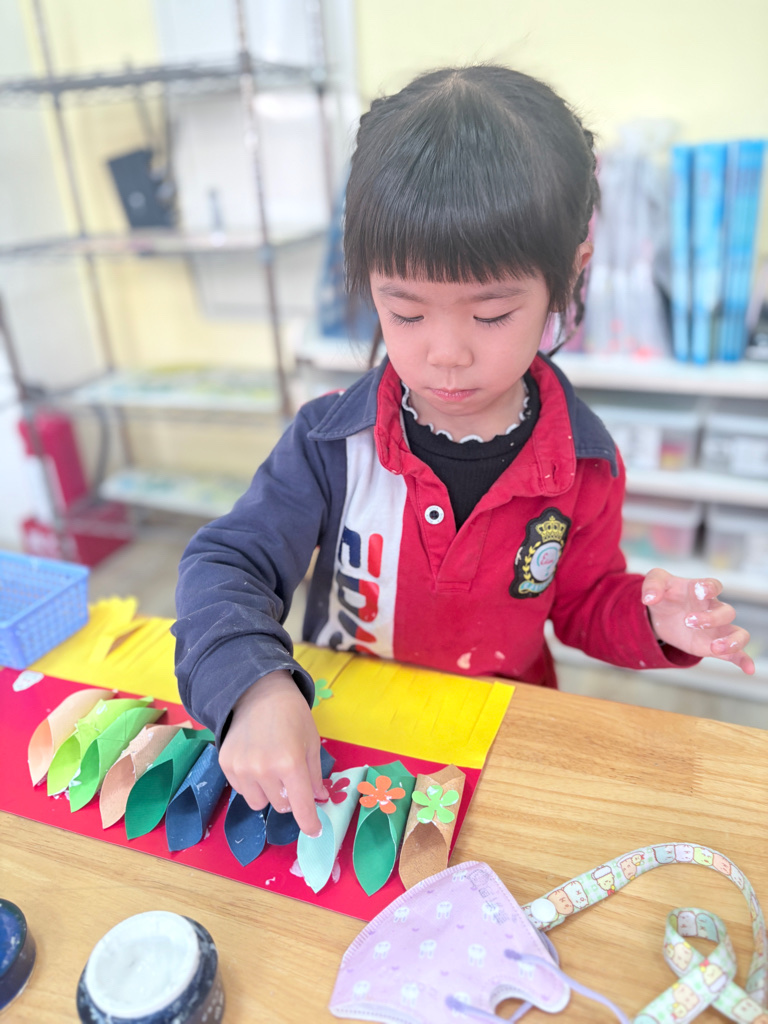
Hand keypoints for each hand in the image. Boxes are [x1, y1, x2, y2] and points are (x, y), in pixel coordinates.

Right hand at [219, 670, 326, 835]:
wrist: (258, 691)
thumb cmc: (292, 714)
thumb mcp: (311, 741)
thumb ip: (315, 774)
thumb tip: (319, 800)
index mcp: (290, 763)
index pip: (301, 807)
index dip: (310, 823)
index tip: (315, 831)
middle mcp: (264, 770)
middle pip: (281, 807)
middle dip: (289, 798)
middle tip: (290, 776)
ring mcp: (242, 769)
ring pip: (259, 804)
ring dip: (268, 794)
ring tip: (270, 768)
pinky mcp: (226, 765)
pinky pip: (242, 791)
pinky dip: (251, 785)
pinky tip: (255, 761)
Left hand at [642, 569, 754, 674]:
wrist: (661, 616)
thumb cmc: (664, 594)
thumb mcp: (654, 582)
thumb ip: (651, 585)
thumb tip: (649, 598)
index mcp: (699, 590)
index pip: (714, 585)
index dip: (710, 588)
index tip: (701, 591)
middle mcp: (713, 609)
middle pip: (727, 611)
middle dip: (710, 618)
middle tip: (688, 621)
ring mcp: (716, 629)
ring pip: (739, 633)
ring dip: (732, 641)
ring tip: (715, 648)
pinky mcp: (714, 645)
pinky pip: (736, 653)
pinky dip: (744, 660)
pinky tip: (748, 669)